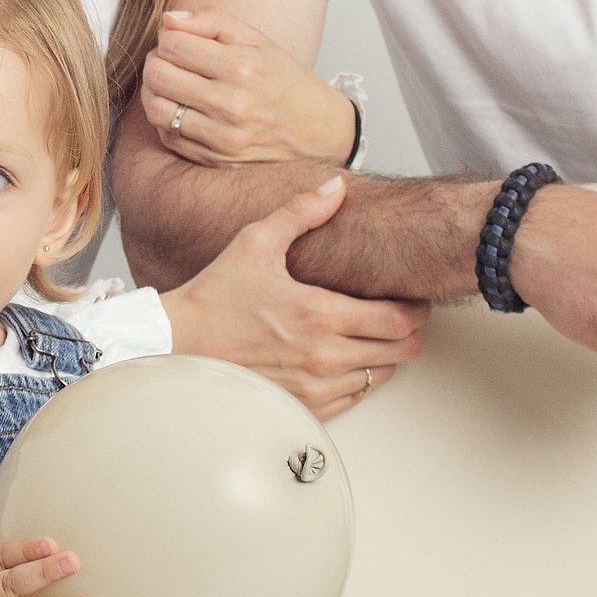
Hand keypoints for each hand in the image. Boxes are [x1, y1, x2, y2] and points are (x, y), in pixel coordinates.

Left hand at [141, 7, 358, 165]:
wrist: (320, 133)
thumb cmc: (288, 83)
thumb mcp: (259, 40)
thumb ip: (213, 21)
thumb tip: (169, 19)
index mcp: (243, 68)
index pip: (173, 44)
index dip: (169, 37)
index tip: (180, 39)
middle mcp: (231, 105)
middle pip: (158, 75)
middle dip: (157, 61)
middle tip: (170, 59)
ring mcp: (222, 138)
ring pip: (156, 109)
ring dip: (155, 91)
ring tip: (171, 83)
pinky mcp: (215, 160)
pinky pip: (168, 137)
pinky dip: (166, 119)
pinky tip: (182, 108)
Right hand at [161, 176, 426, 417]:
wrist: (178, 344)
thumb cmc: (214, 297)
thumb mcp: (256, 243)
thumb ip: (301, 211)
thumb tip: (335, 188)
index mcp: (319, 314)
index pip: (398, 320)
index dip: (417, 309)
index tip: (414, 299)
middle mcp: (322, 356)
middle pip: (400, 351)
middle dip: (408, 332)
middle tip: (402, 316)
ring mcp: (314, 387)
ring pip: (380, 377)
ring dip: (385, 356)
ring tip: (372, 334)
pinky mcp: (302, 408)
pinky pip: (353, 398)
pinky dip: (358, 379)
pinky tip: (345, 358)